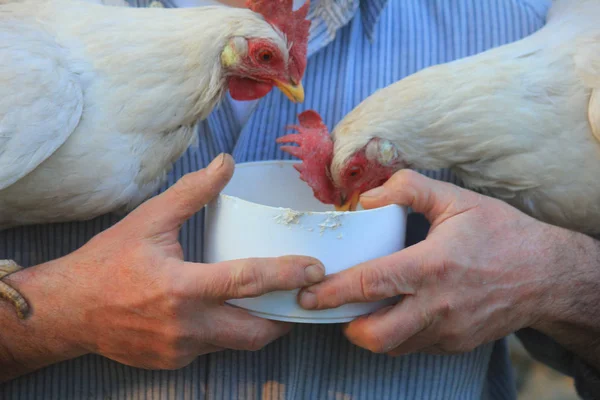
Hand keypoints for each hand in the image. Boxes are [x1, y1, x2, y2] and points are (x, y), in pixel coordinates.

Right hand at [6, 154, 323, 370]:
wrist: (68, 310)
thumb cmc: (108, 261)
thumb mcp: (149, 219)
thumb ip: (193, 193)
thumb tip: (226, 163)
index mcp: (181, 287)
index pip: (246, 281)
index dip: (285, 275)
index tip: (314, 269)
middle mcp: (185, 325)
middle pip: (254, 331)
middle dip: (284, 318)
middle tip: (300, 298)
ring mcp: (179, 350)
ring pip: (235, 343)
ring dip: (257, 326)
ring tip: (270, 305)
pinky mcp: (173, 362)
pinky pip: (212, 349)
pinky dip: (225, 332)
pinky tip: (222, 313)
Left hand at [298, 170, 562, 355]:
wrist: (546, 275)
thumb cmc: (500, 232)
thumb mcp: (456, 199)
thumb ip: (407, 188)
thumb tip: (365, 199)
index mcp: (433, 266)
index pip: (371, 283)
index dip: (333, 291)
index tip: (307, 294)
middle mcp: (439, 305)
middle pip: (376, 333)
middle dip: (344, 326)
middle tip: (328, 308)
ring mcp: (448, 330)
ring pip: (393, 346)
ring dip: (368, 332)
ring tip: (358, 310)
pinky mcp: (456, 344)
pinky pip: (414, 346)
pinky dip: (395, 334)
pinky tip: (394, 313)